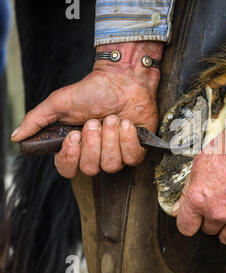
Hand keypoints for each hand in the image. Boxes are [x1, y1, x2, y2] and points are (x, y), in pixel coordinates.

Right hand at [11, 41, 162, 177]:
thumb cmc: (92, 90)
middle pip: (91, 169)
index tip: (74, 135)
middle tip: (94, 121)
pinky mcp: (137, 149)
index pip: (68, 170)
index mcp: (76, 147)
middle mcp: (96, 154)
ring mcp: (118, 153)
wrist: (122, 78)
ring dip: (111, 138)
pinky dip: (128, 139)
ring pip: (112, 165)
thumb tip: (17, 136)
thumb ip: (37, 120)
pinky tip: (127, 123)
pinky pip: (132, 157)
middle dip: (93, 143)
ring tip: (111, 118)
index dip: (71, 157)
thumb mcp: (59, 102)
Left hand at [172, 114, 225, 272]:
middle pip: (208, 230)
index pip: (186, 227)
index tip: (194, 218)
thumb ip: (188, 189)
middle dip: (212, 219)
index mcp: (198, 199)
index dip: (190, 221)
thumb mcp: (199, 163)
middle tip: (222, 201)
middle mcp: (216, 213)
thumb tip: (180, 209)